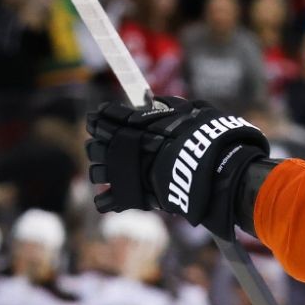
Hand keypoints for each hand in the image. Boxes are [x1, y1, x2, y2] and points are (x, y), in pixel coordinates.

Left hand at [86, 94, 268, 237]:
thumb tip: (154, 102)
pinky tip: (118, 197)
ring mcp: (123, 174)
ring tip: (117, 174)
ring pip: (97, 174)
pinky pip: (105, 202)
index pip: (103, 117)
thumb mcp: (189, 111)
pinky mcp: (130, 197)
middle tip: (113, 149)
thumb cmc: (205, 137)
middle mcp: (120, 148)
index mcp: (130, 124)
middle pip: (93, 147)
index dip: (102, 117)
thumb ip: (167, 107)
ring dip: (104, 173)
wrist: (211, 168)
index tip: (104, 119)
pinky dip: (110, 201)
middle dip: (101, 147)